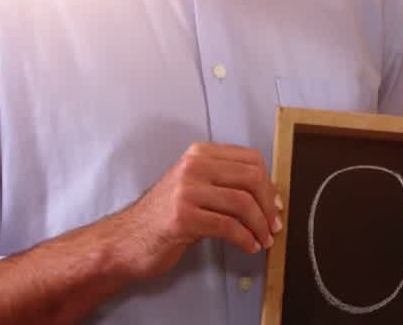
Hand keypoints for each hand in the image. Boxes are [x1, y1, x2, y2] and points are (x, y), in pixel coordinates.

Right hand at [111, 143, 283, 279]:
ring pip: (242, 203)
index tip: (276, 205)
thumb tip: (270, 195)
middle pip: (251, 179)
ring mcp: (186, 190)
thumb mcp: (196, 188)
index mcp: (200, 154)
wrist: (126, 240)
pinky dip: (244, 238)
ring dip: (259, 225)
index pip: (251, 160)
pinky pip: (228, 226)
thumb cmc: (166, 217)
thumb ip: (226, 182)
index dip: (270, 184)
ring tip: (263, 240)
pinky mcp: (183, 216)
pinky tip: (248, 246)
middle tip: (273, 225)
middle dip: (269, 205)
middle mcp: (193, 166)